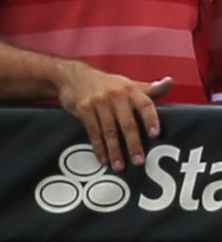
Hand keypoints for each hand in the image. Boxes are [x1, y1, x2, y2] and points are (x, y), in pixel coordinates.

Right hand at [51, 61, 165, 169]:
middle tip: (138, 160)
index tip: (155, 134)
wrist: (72, 76)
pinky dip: (99, 147)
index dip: (150, 119)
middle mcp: (115, 94)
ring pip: (109, 130)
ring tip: (119, 165)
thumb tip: (169, 82)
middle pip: (127, 123)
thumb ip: (148, 88)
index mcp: (130, 89)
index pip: (145, 104)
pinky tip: (103, 158)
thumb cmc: (105, 83)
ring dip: (115, 150)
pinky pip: (93, 131)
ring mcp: (98, 102)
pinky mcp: (84, 109)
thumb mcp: (127, 83)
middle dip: (133, 144)